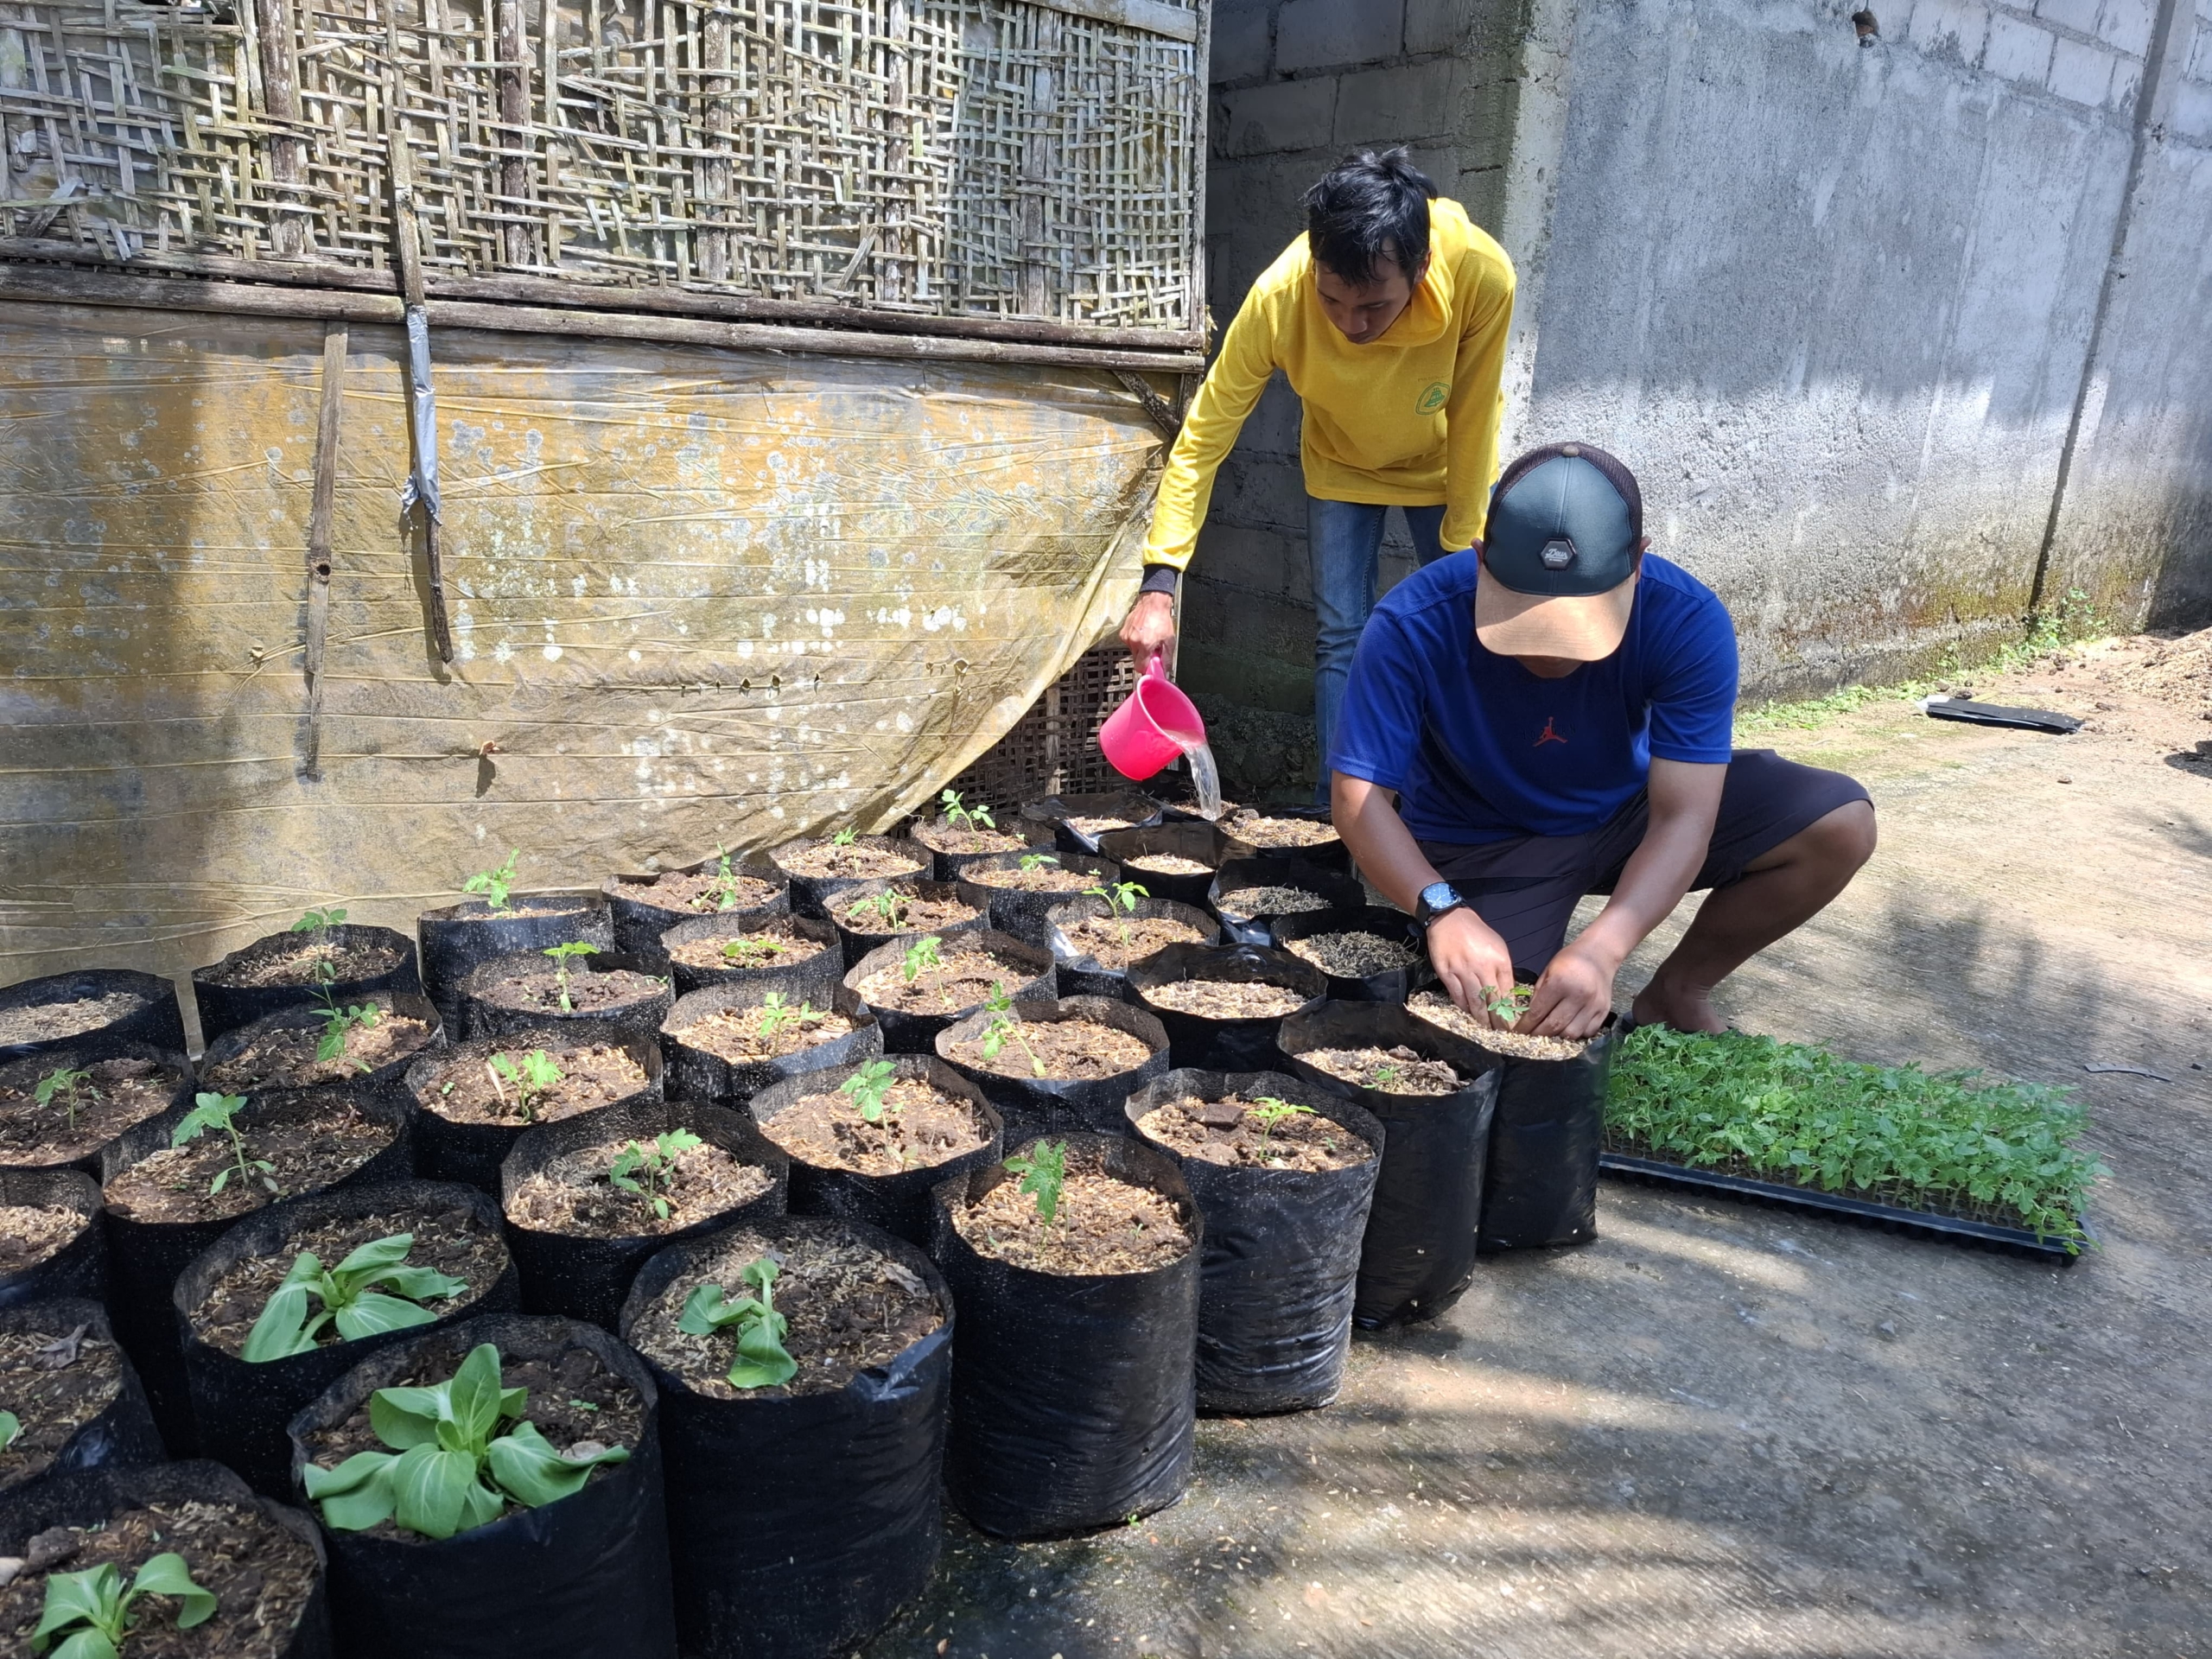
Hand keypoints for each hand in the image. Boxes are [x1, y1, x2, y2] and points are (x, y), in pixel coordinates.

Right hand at [1120, 591, 1175, 672]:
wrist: (1153, 603)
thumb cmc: (1162, 618)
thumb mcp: (1169, 640)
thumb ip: (1167, 658)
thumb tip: (1165, 669)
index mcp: (1145, 645)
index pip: (1140, 667)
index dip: (1146, 668)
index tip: (1151, 665)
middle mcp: (1133, 641)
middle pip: (1136, 659)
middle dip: (1144, 657)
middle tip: (1152, 648)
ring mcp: (1127, 636)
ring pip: (1132, 651)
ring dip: (1140, 648)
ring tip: (1148, 638)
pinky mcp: (1123, 632)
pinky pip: (1129, 643)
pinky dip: (1135, 641)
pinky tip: (1142, 633)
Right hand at [1424, 908, 1518, 1027]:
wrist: (1450, 919)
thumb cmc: (1477, 934)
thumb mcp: (1498, 947)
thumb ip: (1503, 970)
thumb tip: (1507, 994)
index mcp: (1499, 960)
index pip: (1507, 992)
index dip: (1510, 1011)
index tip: (1513, 1024)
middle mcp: (1482, 967)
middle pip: (1493, 1000)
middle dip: (1498, 1020)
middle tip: (1501, 1033)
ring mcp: (1463, 971)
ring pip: (1475, 1002)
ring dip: (1481, 1018)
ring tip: (1486, 1029)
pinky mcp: (1447, 973)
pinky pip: (1457, 996)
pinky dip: (1464, 1007)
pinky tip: (1469, 1014)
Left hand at [1523, 939, 1618, 1038]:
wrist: (1599, 954)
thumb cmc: (1570, 960)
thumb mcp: (1548, 971)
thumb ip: (1538, 994)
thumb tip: (1529, 1017)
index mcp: (1560, 982)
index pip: (1538, 1012)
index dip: (1526, 1025)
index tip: (1518, 1032)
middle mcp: (1578, 995)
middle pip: (1554, 1026)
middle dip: (1538, 1035)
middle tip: (1530, 1037)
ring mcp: (1593, 1004)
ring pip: (1572, 1033)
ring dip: (1558, 1037)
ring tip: (1549, 1034)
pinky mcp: (1604, 1011)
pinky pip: (1588, 1032)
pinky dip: (1577, 1035)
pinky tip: (1568, 1028)